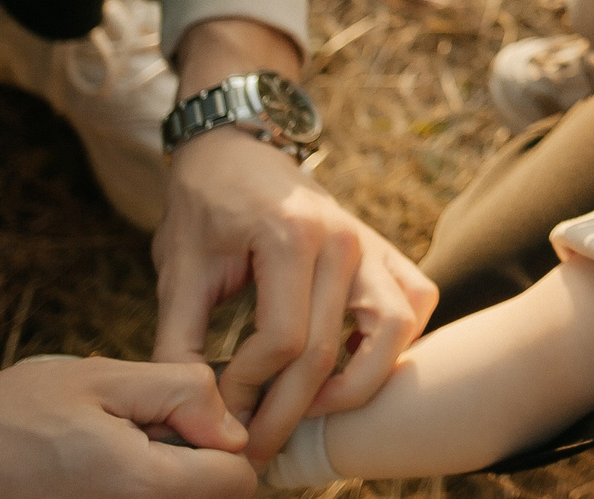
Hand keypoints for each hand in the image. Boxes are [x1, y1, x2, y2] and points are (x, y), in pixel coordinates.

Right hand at [0, 357, 253, 498]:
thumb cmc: (4, 418)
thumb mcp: (100, 377)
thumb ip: (181, 393)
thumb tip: (232, 427)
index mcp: (144, 486)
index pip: (240, 479)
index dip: (226, 438)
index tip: (184, 415)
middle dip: (199, 460)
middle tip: (147, 427)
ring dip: (168, 476)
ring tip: (121, 446)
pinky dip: (136, 489)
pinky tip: (100, 468)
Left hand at [153, 21, 437, 461]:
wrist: (236, 147)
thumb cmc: (204, 207)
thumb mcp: (179, 271)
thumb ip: (180, 344)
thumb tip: (190, 418)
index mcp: (291, 235)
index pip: (284, 340)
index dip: (249, 390)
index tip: (219, 414)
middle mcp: (344, 238)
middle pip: (330, 351)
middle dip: (289, 412)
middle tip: (255, 447)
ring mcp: (371, 242)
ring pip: (394, 331)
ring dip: (357, 383)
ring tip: (310, 410)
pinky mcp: (384, 249)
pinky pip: (415, 303)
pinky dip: (393, 345)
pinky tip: (347, 367)